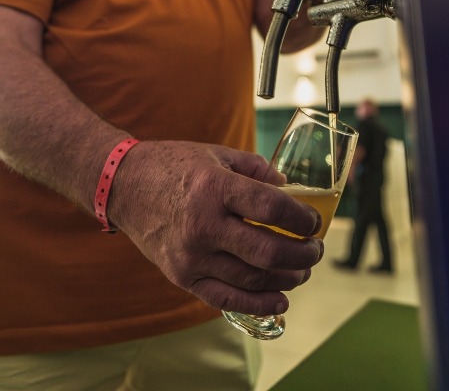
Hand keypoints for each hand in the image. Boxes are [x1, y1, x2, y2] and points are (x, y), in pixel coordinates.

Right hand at [109, 140, 323, 314]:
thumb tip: (287, 189)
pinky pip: (226, 299)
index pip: (271, 207)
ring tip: (302, 269)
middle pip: (267, 251)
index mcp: (214, 187)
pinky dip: (258, 303)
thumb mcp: (216, 155)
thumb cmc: (172, 165)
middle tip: (316, 249)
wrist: (123, 185)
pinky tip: (280, 299)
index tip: (314, 222)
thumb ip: (255, 170)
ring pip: (252, 279)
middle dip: (303, 254)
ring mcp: (191, 255)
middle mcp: (203, 224)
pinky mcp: (181, 276)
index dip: (301, 218)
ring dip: (287, 277)